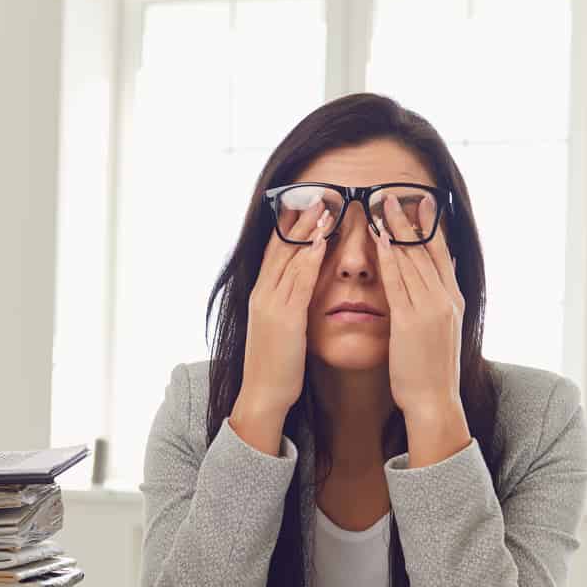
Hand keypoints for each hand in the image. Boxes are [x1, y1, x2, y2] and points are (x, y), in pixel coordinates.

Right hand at [230, 201, 329, 454]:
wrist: (263, 395)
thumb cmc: (278, 366)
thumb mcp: (281, 329)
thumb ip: (290, 305)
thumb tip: (303, 290)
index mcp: (262, 295)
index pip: (275, 250)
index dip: (290, 224)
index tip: (306, 201)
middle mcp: (263, 294)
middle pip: (280, 246)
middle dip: (298, 218)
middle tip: (316, 191)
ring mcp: (271, 305)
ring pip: (289, 258)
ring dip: (307, 230)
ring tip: (324, 205)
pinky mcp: (283, 319)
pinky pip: (298, 282)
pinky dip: (309, 258)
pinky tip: (322, 240)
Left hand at [373, 193, 471, 464]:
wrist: (435, 403)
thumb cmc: (430, 372)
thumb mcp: (438, 331)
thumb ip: (433, 305)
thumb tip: (430, 283)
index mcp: (453, 300)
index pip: (441, 253)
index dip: (429, 226)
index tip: (420, 201)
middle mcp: (446, 299)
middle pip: (428, 249)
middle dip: (411, 218)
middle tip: (396, 191)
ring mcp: (431, 309)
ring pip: (413, 260)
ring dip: (397, 229)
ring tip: (384, 203)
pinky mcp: (412, 321)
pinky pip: (399, 282)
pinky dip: (390, 257)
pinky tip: (379, 238)